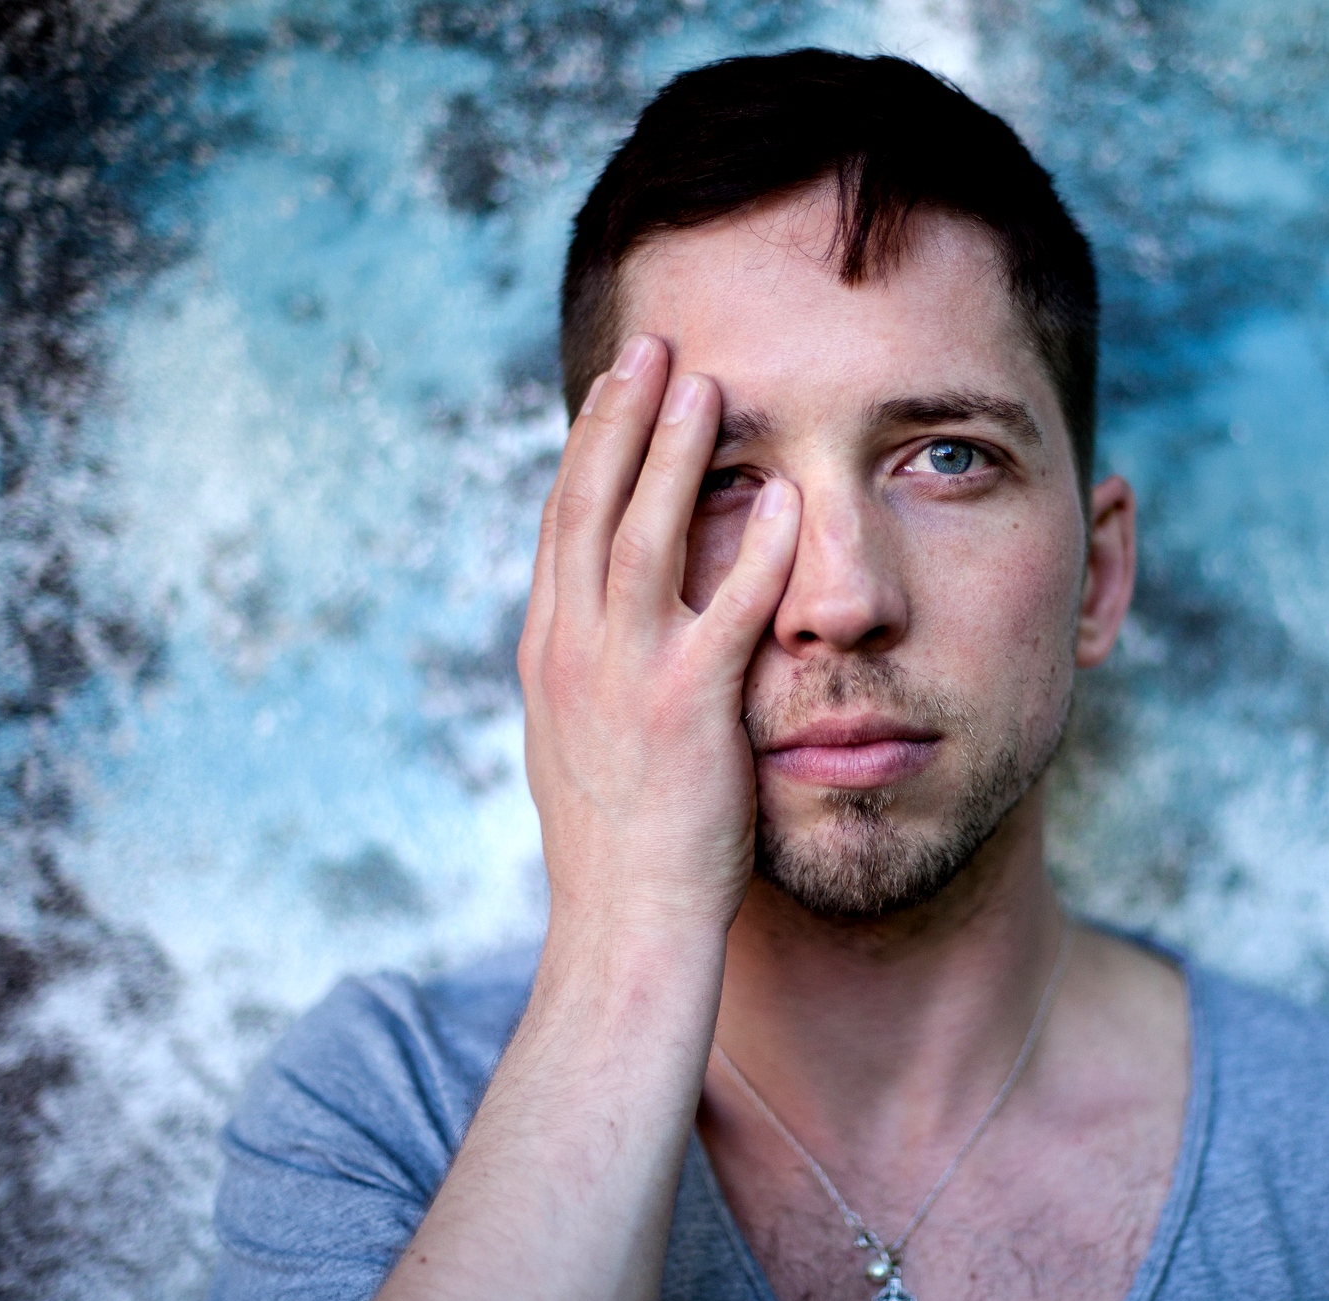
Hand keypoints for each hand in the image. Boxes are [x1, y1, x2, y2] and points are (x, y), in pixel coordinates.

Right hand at [519, 334, 800, 936]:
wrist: (625, 928)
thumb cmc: (618, 842)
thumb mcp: (582, 738)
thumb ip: (596, 667)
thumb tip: (610, 620)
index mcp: (549, 652)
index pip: (563, 523)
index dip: (588, 445)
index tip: (614, 384)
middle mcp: (573, 651)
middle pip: (590, 506)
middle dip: (620, 417)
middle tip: (652, 345)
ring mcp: (624, 677)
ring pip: (644, 536)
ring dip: (673, 453)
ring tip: (705, 384)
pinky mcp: (685, 710)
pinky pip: (725, 612)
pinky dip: (750, 551)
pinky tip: (779, 497)